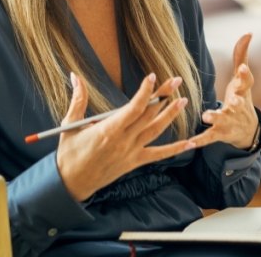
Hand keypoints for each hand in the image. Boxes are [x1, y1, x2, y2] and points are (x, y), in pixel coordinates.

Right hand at [55, 71, 193, 201]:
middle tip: (177, 80)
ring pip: (156, 131)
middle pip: (148, 115)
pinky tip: (191, 143)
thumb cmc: (69, 153)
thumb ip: (78, 99)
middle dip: (164, 96)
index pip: (133, 108)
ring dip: (171, 115)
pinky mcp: (134, 162)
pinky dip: (175, 149)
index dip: (145, 92)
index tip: (152, 77)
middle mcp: (123, 140)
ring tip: (183, 100)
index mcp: (108, 130)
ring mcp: (131, 152)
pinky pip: (158, 155)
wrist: (71, 184)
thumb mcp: (71, 124)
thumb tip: (74, 75)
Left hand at [188, 33, 258, 149]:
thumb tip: (248, 32)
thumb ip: (242, 55)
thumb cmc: (241, 97)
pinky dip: (200, 140)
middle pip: (238, 105)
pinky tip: (190, 142)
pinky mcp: (219, 134)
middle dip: (236, 103)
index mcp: (242, 92)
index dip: (245, 75)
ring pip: (221, 120)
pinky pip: (209, 138)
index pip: (247, 83)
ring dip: (215, 117)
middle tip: (233, 101)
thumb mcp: (242, 78)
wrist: (246, 131)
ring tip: (206, 115)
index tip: (243, 68)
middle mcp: (238, 107)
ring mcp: (229, 122)